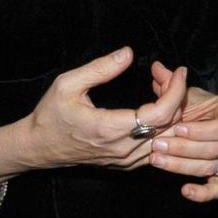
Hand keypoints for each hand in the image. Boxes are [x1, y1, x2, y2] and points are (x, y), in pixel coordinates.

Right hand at [16, 48, 187, 173]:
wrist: (39, 147)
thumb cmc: (51, 115)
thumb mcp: (68, 84)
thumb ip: (100, 68)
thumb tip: (128, 53)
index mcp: (111, 128)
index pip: (160, 114)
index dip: (176, 91)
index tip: (178, 71)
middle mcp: (123, 149)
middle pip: (171, 126)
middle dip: (177, 96)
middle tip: (168, 74)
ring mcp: (127, 160)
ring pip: (168, 139)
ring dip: (173, 112)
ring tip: (164, 87)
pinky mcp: (127, 164)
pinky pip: (158, 147)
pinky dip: (165, 127)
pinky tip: (157, 106)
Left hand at [147, 61, 217, 203]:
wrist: (198, 123)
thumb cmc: (193, 107)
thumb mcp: (184, 94)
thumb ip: (171, 83)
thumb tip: (157, 69)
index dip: (202, 130)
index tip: (177, 128)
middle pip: (217, 149)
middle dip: (184, 148)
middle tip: (157, 145)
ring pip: (211, 167)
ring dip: (182, 166)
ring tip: (157, 160)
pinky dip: (202, 193)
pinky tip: (184, 190)